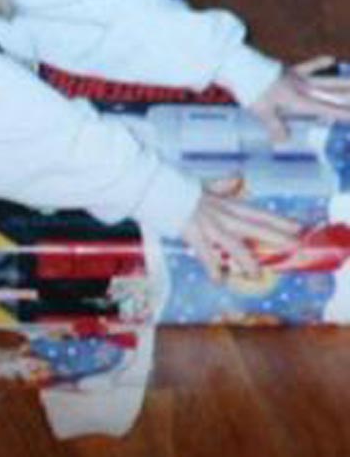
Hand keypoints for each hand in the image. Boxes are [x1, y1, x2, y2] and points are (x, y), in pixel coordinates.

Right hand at [181, 182, 300, 283]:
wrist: (158, 186)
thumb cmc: (179, 188)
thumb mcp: (204, 185)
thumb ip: (221, 185)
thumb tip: (236, 177)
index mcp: (224, 204)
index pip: (256, 212)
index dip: (278, 220)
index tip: (298, 227)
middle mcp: (221, 213)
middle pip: (253, 225)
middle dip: (275, 235)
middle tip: (296, 245)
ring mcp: (208, 223)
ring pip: (232, 243)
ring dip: (246, 259)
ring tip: (256, 274)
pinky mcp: (192, 231)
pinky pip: (205, 252)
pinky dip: (212, 267)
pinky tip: (218, 279)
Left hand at [250, 55, 349, 142]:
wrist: (241, 66)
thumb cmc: (252, 89)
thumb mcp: (262, 111)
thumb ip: (275, 126)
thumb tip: (284, 141)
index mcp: (299, 99)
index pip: (327, 108)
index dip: (343, 113)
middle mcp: (303, 88)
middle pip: (332, 92)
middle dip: (348, 96)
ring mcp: (298, 78)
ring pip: (326, 80)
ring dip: (343, 82)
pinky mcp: (290, 70)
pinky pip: (307, 67)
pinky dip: (318, 63)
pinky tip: (331, 59)